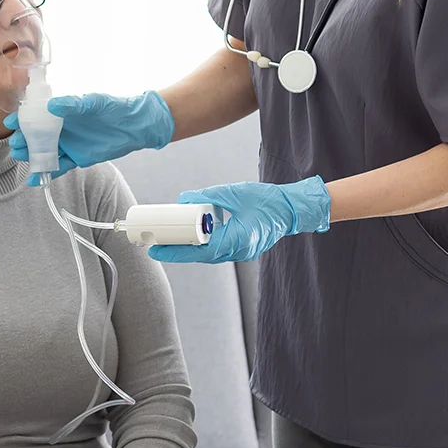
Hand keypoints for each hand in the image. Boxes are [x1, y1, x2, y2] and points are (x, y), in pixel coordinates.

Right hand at [4, 91, 174, 186]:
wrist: (135, 126)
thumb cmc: (114, 108)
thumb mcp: (93, 103)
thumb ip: (73, 105)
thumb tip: (52, 106)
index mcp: (62, 111)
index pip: (37, 115)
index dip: (23, 118)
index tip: (11, 123)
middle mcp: (62, 128)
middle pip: (37, 135)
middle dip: (24, 140)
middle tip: (16, 144)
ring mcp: (68, 144)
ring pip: (45, 152)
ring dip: (32, 156)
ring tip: (21, 158)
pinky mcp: (77, 158)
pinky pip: (58, 167)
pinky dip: (46, 173)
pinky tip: (34, 180)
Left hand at [148, 176, 330, 263]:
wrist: (292, 208)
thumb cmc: (266, 200)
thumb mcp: (232, 193)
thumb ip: (206, 196)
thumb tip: (183, 199)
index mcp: (236, 240)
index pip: (199, 251)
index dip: (175, 252)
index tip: (156, 250)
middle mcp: (238, 251)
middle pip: (200, 254)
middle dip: (177, 249)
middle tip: (155, 243)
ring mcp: (241, 252)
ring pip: (208, 252)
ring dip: (189, 246)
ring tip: (168, 238)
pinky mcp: (242, 247)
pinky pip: (217, 248)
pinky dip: (203, 241)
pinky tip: (192, 233)